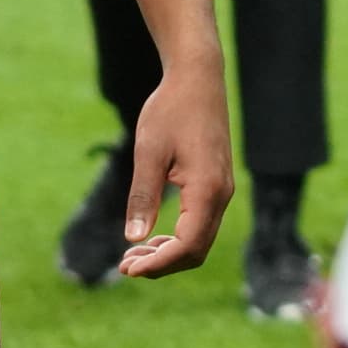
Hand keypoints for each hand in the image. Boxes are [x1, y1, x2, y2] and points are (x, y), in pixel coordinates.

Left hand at [118, 67, 232, 280]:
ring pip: (200, 240)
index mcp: (207, 189)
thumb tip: (134, 239)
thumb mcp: (149, 152)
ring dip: (169, 253)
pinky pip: (201, 224)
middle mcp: (221, 195)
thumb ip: (142, 196)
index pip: (187, 245)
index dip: (158, 264)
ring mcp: (222, 191)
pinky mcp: (217, 185)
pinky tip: (152, 236)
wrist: (198, 79)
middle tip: (125, 266)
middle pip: (197, 250)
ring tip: (133, 254)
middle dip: (162, 264)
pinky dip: (178, 238)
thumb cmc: (171, 109)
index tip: (127, 268)